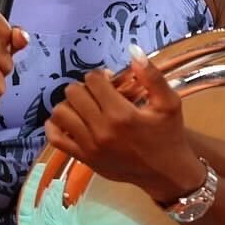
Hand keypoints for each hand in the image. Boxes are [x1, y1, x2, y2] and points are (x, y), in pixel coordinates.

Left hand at [45, 47, 204, 204]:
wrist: (166, 174)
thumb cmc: (169, 136)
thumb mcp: (169, 103)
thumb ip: (152, 76)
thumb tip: (133, 50)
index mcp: (121, 114)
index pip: (93, 80)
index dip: (100, 75)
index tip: (110, 81)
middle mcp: (101, 130)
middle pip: (73, 93)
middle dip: (85, 88)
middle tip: (98, 94)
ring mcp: (89, 146)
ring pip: (60, 113)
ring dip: (70, 104)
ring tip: (86, 107)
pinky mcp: (83, 158)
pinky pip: (55, 138)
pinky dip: (55, 125)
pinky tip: (69, 120)